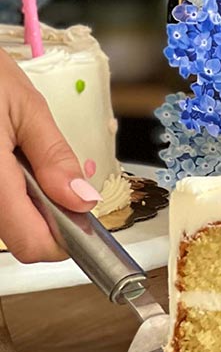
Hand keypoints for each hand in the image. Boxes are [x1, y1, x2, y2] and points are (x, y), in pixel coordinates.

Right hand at [0, 49, 100, 261]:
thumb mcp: (26, 108)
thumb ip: (54, 158)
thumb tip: (82, 200)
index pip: (31, 244)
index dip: (64, 238)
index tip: (82, 213)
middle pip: (19, 236)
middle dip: (49, 213)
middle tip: (61, 174)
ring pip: (5, 221)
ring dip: (28, 201)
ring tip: (30, 158)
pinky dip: (10, 190)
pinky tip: (13, 161)